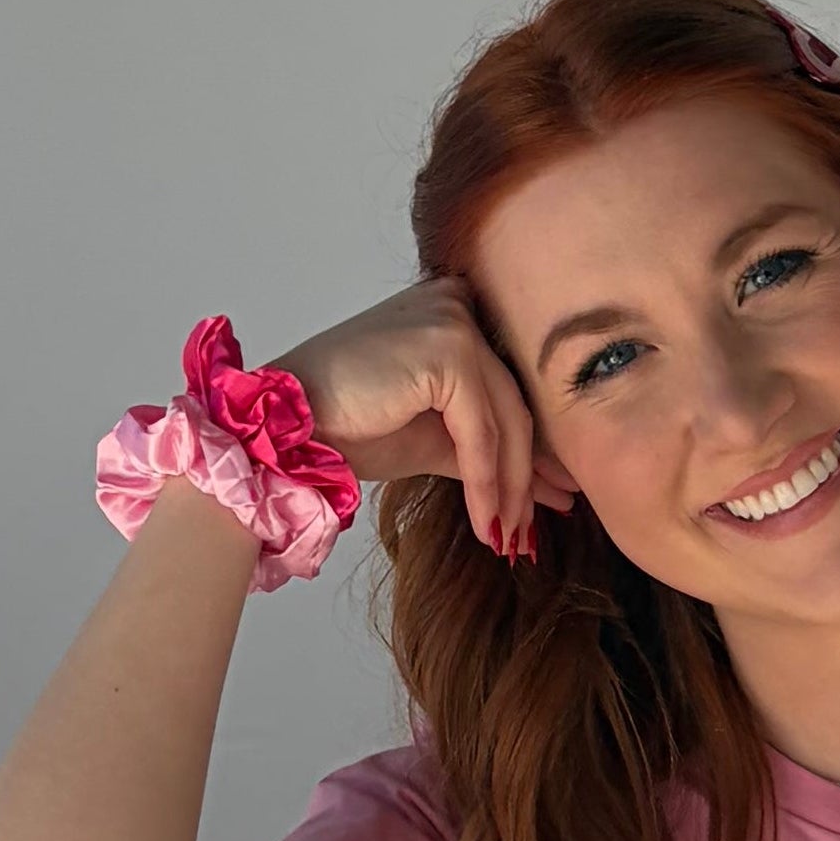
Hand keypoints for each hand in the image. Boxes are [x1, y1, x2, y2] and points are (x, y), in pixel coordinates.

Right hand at [265, 277, 580, 554]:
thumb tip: (549, 488)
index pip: (508, 388)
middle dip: (526, 474)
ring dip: (509, 488)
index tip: (552, 498)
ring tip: (507, 537)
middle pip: (512, 403)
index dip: (532, 450)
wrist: (286, 428)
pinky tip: (486, 521)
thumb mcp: (433, 437)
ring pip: (504, 419)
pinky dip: (486, 481)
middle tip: (532, 529)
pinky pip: (481, 429)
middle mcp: (457, 303)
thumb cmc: (347, 426)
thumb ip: (487, 451)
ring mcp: (453, 319)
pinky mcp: (447, 346)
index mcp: (454, 312)